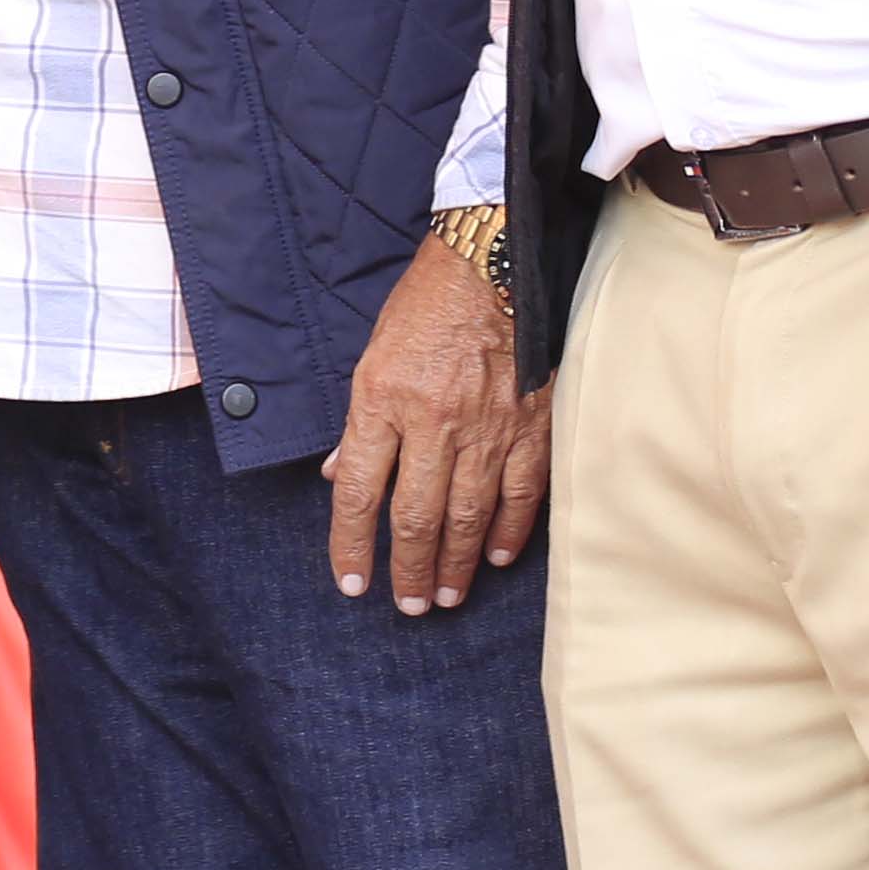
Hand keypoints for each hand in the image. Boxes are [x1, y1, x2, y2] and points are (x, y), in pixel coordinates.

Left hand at [323, 232, 546, 614]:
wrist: (494, 263)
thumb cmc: (425, 307)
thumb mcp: (372, 357)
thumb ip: (359, 424)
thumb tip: (336, 477)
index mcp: (382, 400)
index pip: (357, 490)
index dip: (351, 542)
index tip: (351, 582)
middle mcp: (433, 421)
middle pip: (415, 516)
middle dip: (408, 569)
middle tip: (408, 606)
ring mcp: (487, 428)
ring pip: (467, 515)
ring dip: (454, 564)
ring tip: (444, 596)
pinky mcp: (532, 426)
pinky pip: (520, 494)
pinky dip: (507, 531)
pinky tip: (494, 557)